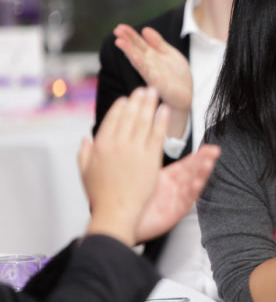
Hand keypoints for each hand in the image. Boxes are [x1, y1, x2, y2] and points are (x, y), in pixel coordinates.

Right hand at [78, 87, 168, 245]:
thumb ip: (84, 153)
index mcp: (100, 146)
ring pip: (143, 121)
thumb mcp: (85, 172)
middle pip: (129, 116)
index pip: (111, 120)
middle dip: (137, 100)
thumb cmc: (101, 196)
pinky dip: (161, 120)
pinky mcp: (150, 158)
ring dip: (149, 104)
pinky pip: (157, 134)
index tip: (126, 99)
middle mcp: (117, 145)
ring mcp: (134, 150)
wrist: (116, 212)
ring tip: (155, 93)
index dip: (120, 108)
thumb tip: (85, 139)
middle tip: (145, 89)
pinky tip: (165, 110)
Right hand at [114, 24, 191, 136]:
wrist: (186, 94)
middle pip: (136, 50)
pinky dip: (141, 64)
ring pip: (138, 60)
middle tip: (116, 30)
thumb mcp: (170, 54)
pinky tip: (135, 57)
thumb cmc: (177, 76)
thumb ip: (158, 43)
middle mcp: (149, 64)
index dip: (130, 34)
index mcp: (152, 56)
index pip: (139, 43)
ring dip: (129, 51)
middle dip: (127, 40)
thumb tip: (145, 29)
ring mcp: (152, 73)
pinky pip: (148, 72)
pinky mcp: (158, 83)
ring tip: (119, 41)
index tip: (120, 27)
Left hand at [135, 144, 220, 241]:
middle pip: (192, 172)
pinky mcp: (174, 213)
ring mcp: (175, 200)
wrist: (120, 222)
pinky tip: (197, 183)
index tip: (208, 147)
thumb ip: (151, 159)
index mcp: (168, 179)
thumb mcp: (143, 175)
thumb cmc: (129, 201)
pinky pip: (185, 201)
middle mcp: (174, 188)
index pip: (187, 164)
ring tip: (209, 163)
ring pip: (192, 184)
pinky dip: (192, 192)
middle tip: (213, 151)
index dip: (198, 156)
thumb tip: (152, 139)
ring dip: (201, 173)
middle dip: (204, 161)